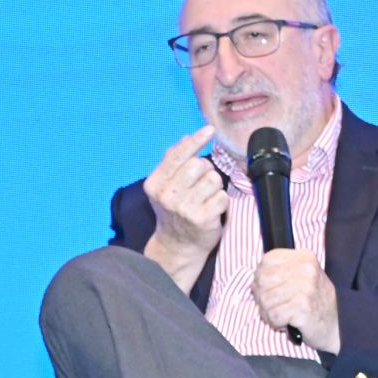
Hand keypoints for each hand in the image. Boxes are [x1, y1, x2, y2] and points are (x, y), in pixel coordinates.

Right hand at [141, 126, 226, 289]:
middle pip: (199, 164)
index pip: (177, 155)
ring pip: (213, 179)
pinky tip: (211, 210)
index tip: (210, 130)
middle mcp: (167, 195)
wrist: (176, 246)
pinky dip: (220, 202)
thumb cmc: (174, 212)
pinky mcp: (202, 218)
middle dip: (206, 171)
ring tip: (205, 199)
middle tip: (200, 185)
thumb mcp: (165, 186)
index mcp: (155, 184)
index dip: (196, 140)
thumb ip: (173, 161)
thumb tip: (186, 138)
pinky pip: (222, 197)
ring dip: (214, 187)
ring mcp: (184, 208)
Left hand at [252, 249, 340, 351]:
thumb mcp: (300, 278)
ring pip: (265, 299)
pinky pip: (273, 315)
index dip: (262, 278)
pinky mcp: (302, 307)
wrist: (337, 325)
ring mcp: (305, 287)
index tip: (272, 289)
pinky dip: (276, 323)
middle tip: (276, 306)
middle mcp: (306, 269)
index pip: (266, 260)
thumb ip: (278, 272)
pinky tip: (288, 322)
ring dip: (269, 313)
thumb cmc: (314, 302)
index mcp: (304, 257)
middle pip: (262, 280)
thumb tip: (254, 281)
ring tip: (283, 315)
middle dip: (263, 297)